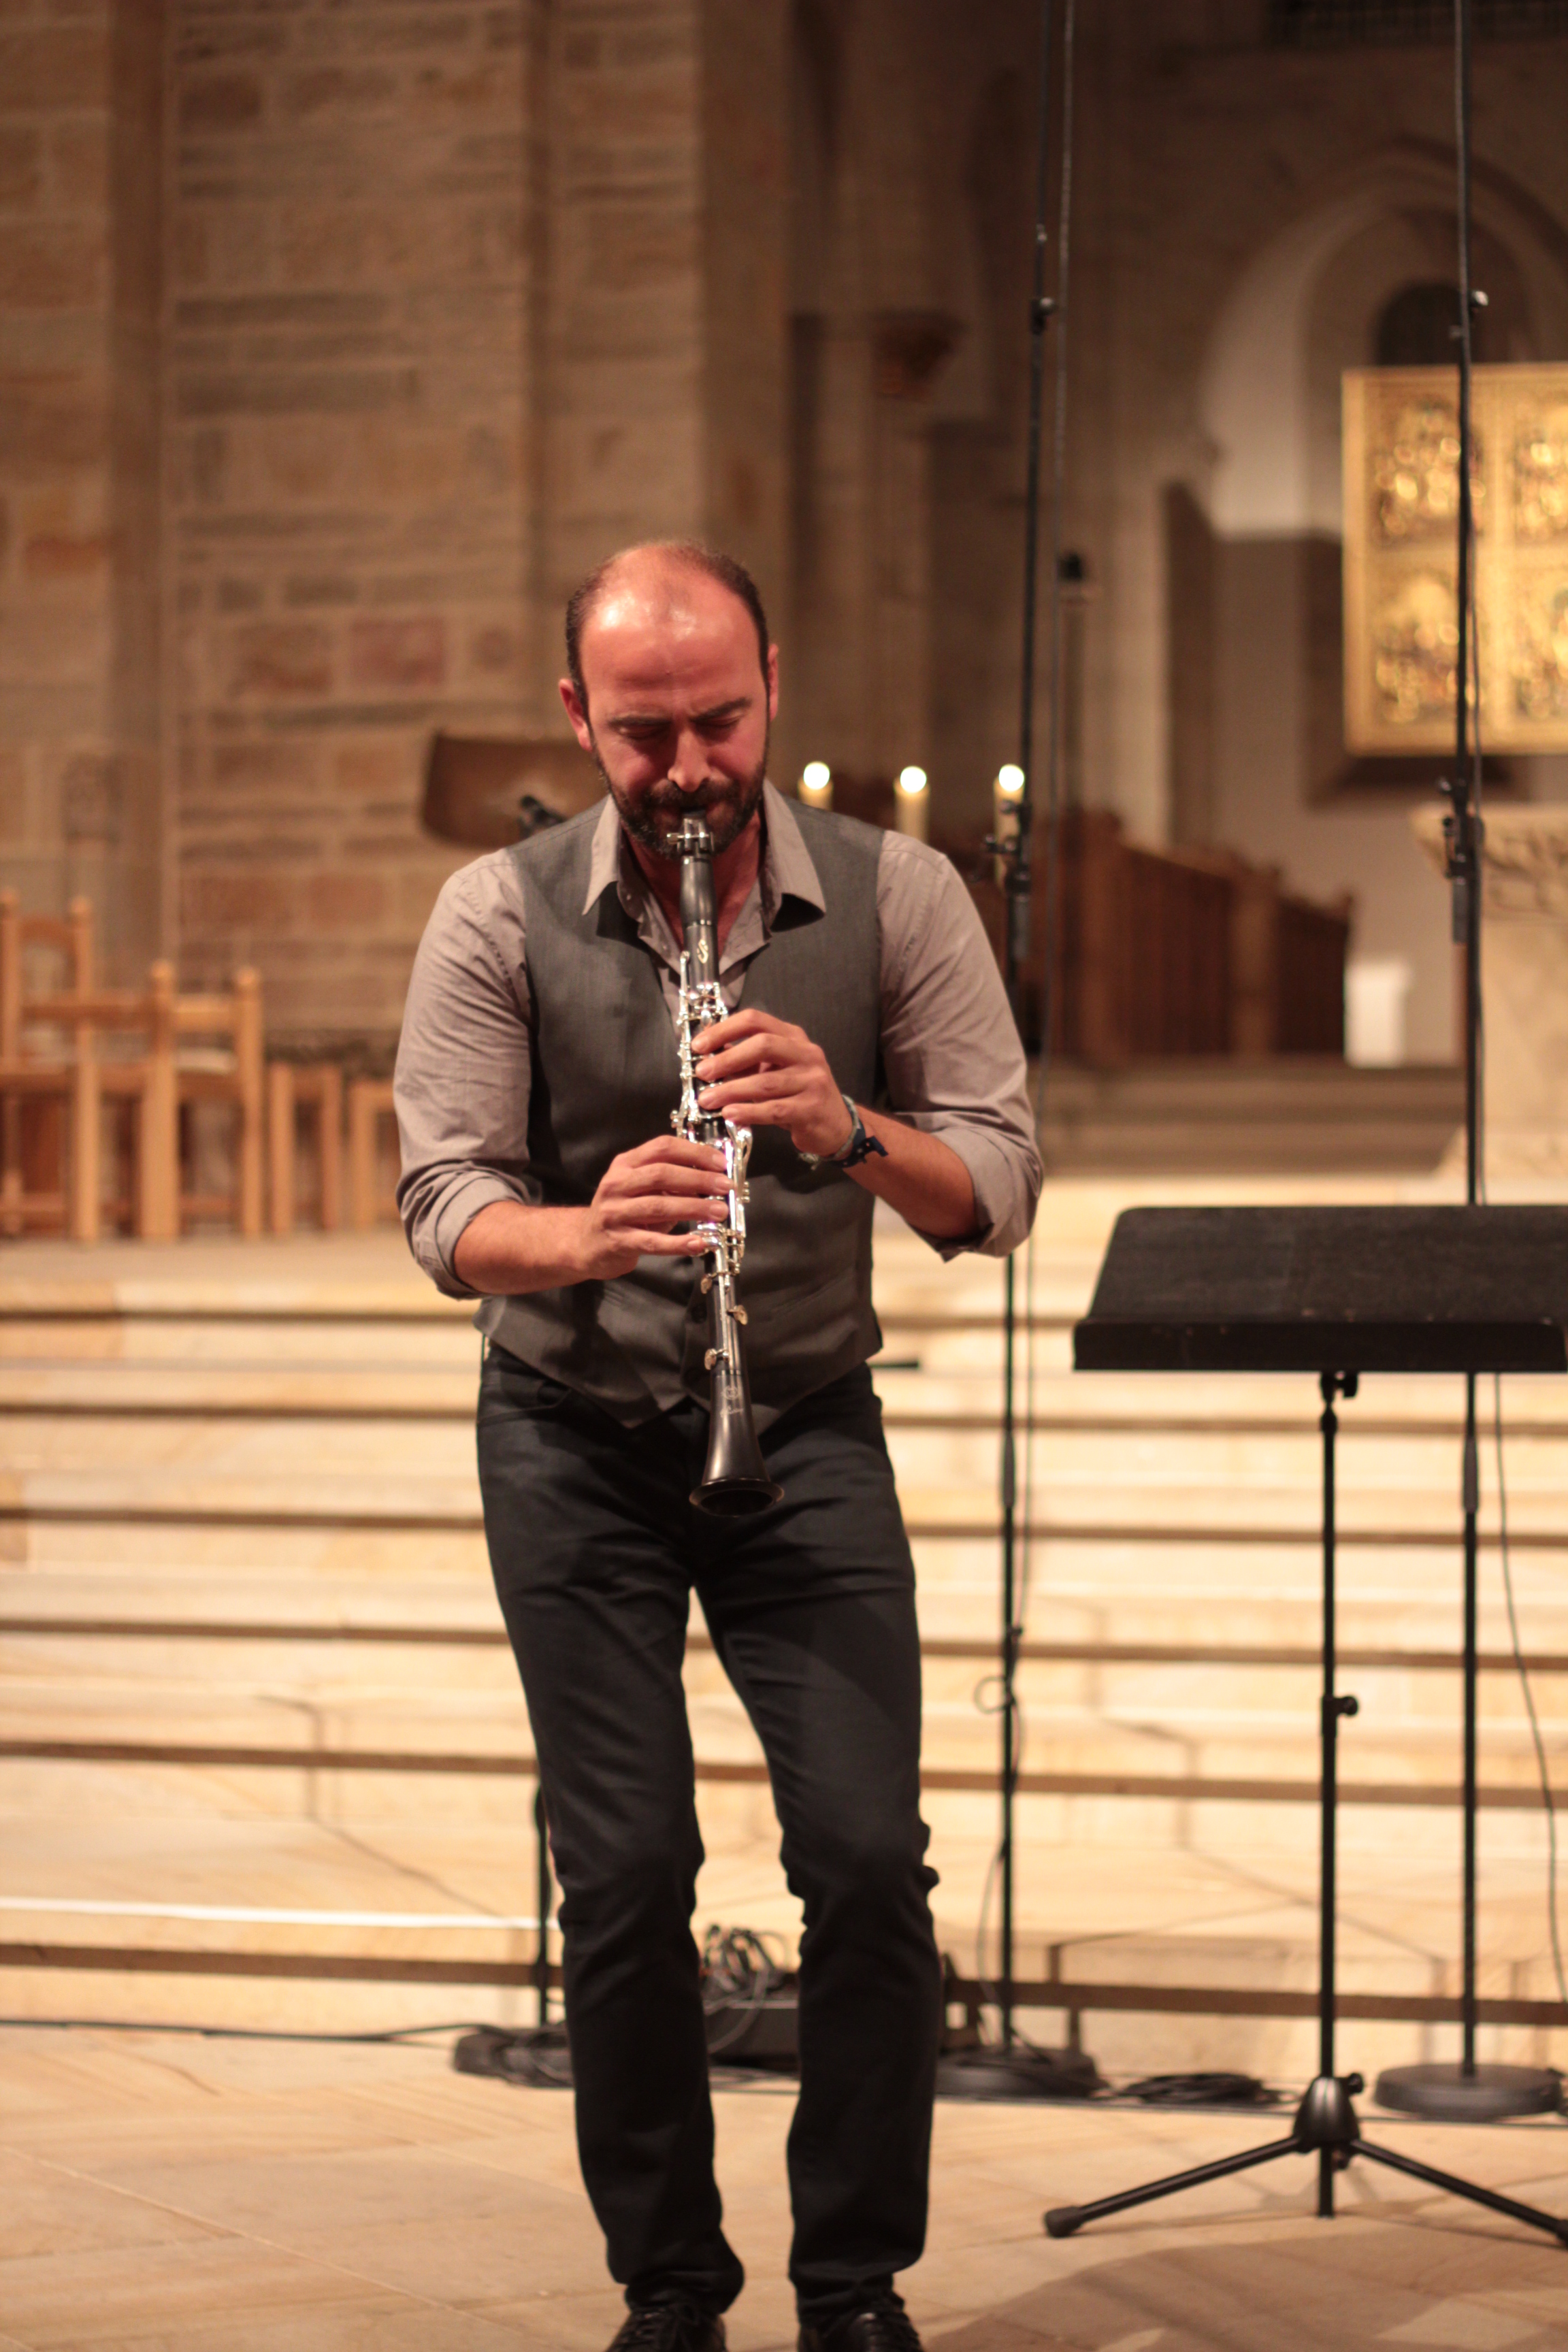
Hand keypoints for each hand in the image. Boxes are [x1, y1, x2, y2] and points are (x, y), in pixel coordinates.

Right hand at [580, 1135, 730, 1278]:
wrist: (586, 1242)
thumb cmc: (623, 1212)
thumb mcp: (642, 1189)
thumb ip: (671, 1182)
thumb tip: (712, 1179)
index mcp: (626, 1164)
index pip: (662, 1148)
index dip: (694, 1152)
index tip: (720, 1162)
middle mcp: (617, 1184)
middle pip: (661, 1174)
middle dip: (698, 1179)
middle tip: (725, 1187)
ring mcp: (614, 1212)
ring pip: (658, 1206)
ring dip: (693, 1208)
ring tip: (719, 1212)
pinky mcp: (617, 1241)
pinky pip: (652, 1242)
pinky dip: (678, 1243)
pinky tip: (698, 1243)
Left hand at [691, 1008, 853, 1158]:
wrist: (835, 1125)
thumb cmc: (798, 1094)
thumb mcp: (773, 1071)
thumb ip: (745, 1061)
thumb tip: (708, 1054)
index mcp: (793, 1037)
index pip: (755, 1021)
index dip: (724, 1030)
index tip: (699, 1046)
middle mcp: (806, 1053)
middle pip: (763, 1045)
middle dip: (727, 1059)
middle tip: (702, 1073)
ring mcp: (812, 1080)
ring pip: (766, 1082)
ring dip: (731, 1090)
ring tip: (707, 1100)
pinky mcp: (812, 1108)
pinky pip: (775, 1109)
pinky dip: (749, 1112)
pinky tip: (730, 1115)